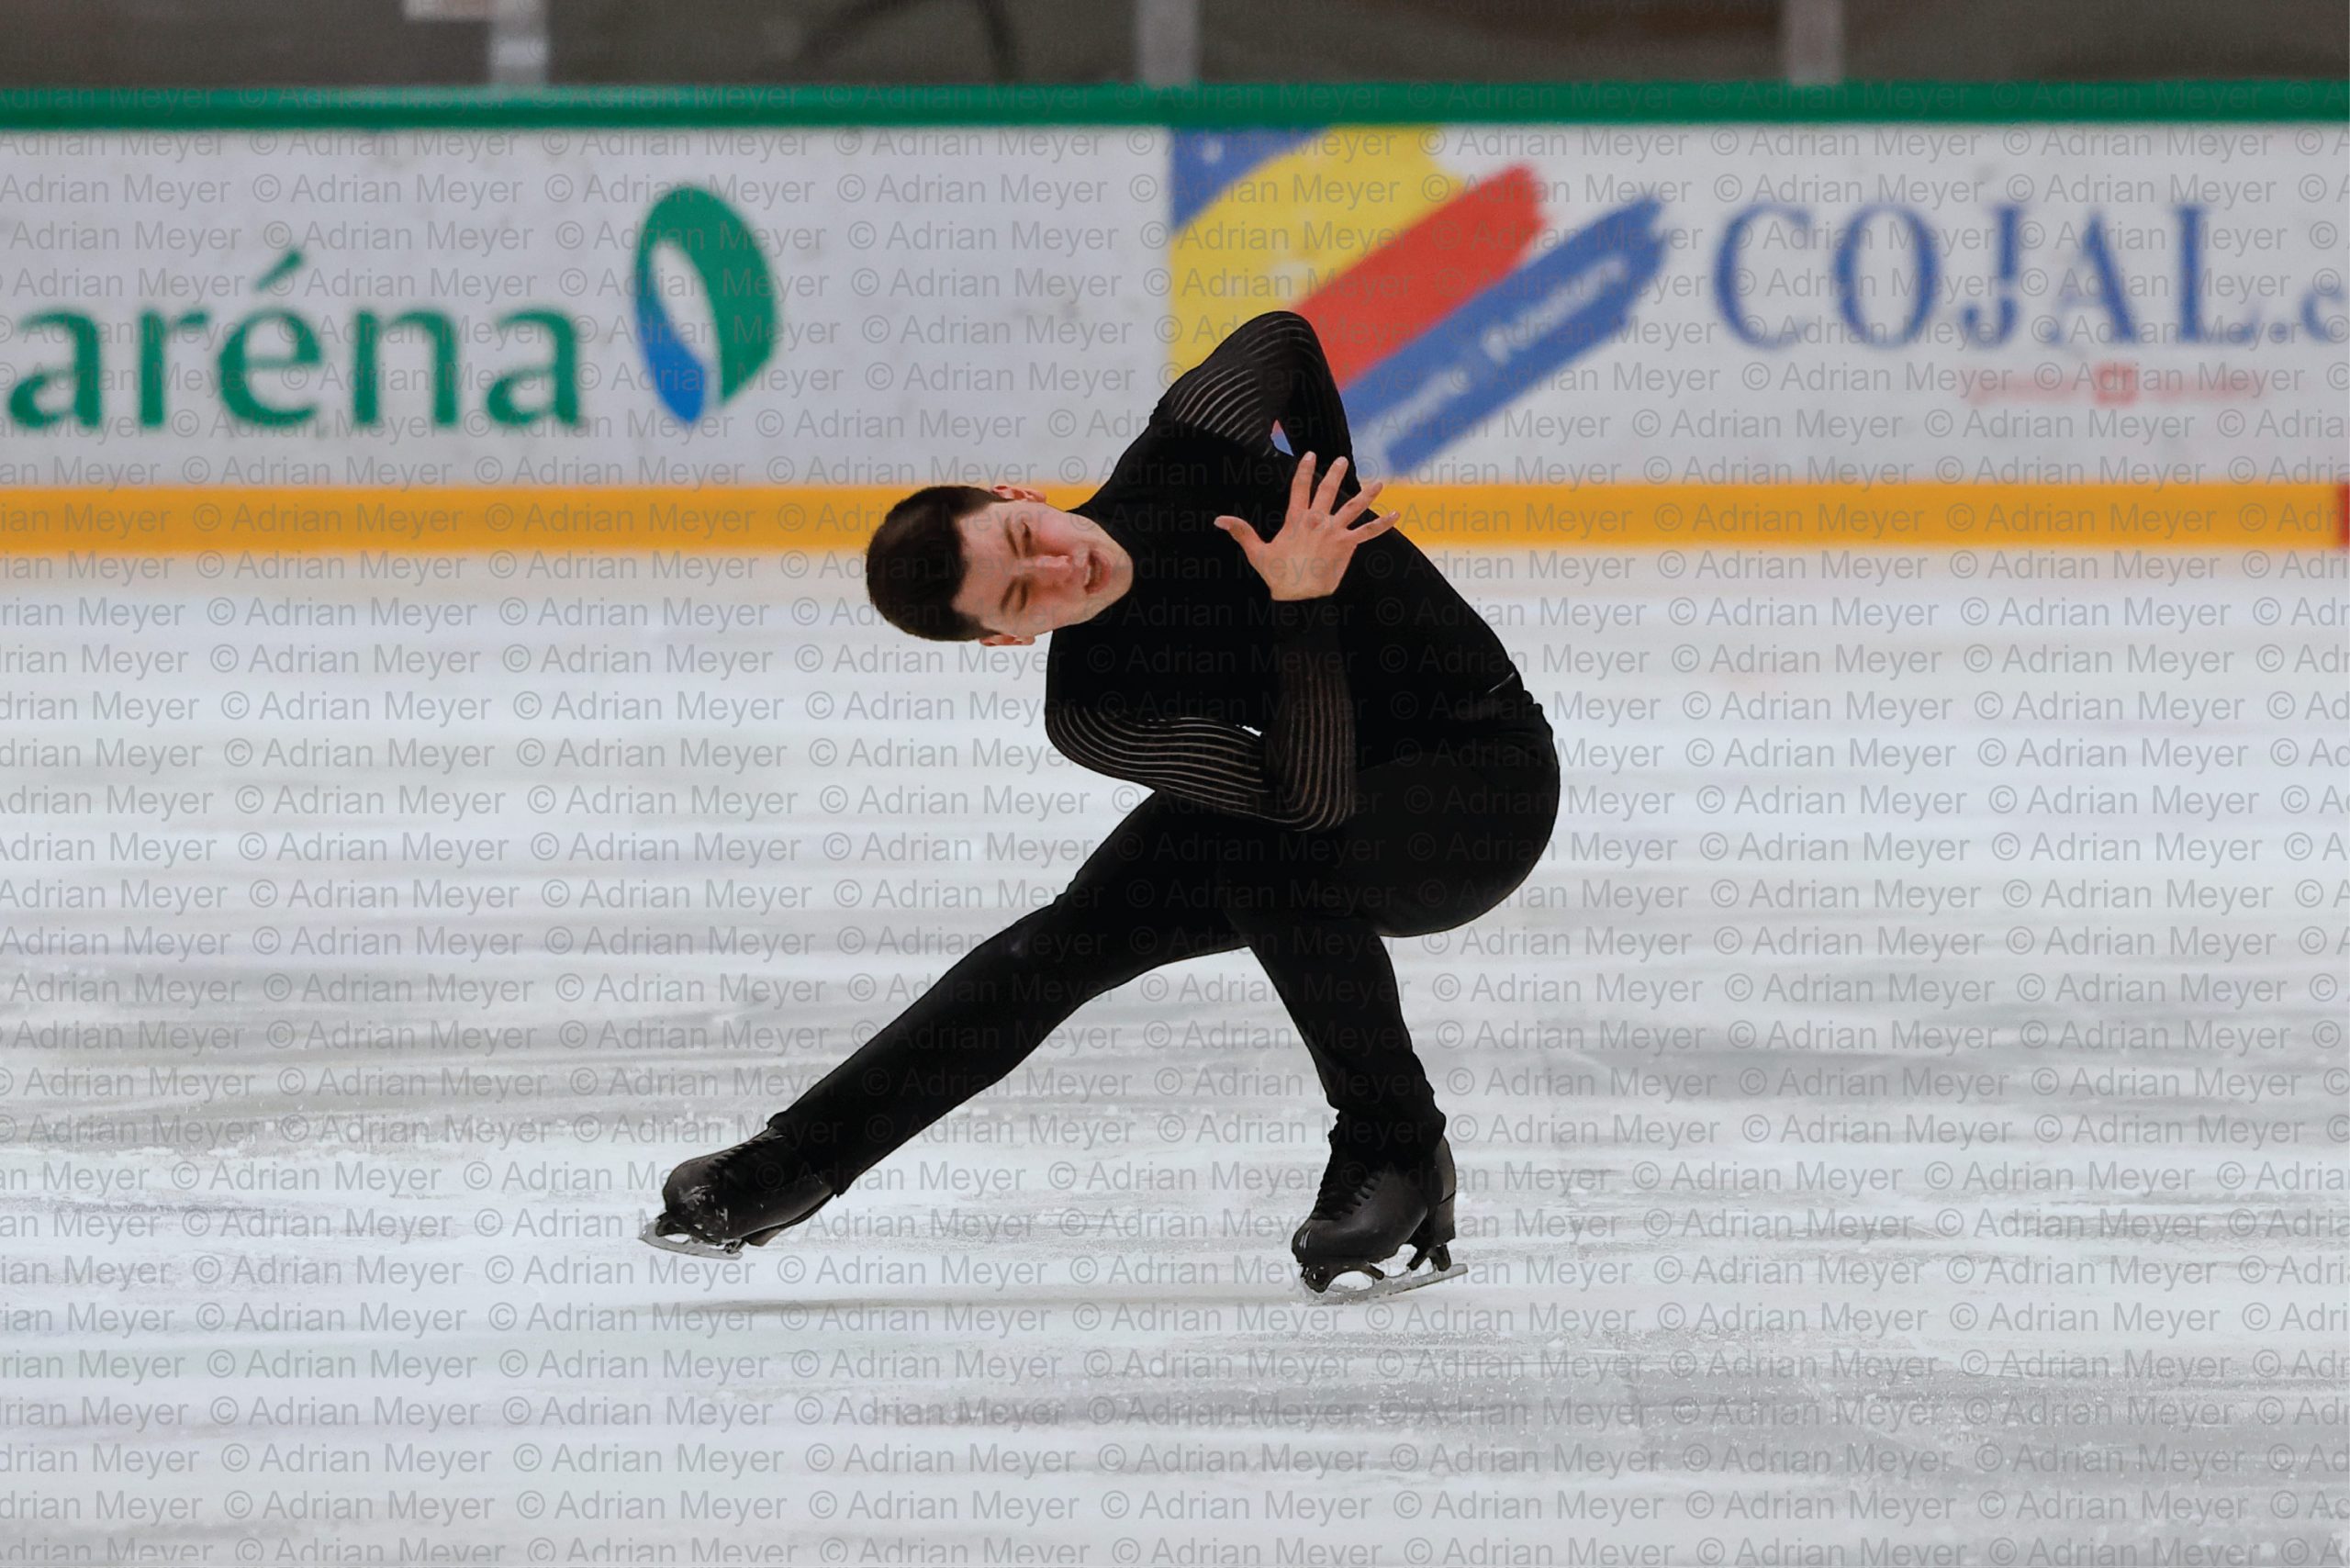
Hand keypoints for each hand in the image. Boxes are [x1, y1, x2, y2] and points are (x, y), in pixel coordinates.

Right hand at [1213, 453, 1398, 601]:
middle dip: (1336, 473)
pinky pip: (1369, 532)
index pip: (1300, 487)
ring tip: (1379, 481)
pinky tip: (1397, 514)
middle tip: (1342, 460)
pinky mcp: (1347, 545)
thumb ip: (1240, 531)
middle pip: (1328, 490)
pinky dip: (1383, 523)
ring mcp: (1334, 531)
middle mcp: (1317, 520)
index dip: (1305, 469)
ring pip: (1353, 507)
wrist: (1299, 597)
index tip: (1310, 454)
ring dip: (1367, 493)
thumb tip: (1218, 519)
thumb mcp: (1256, 552)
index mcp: (1296, 519)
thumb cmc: (1277, 576)